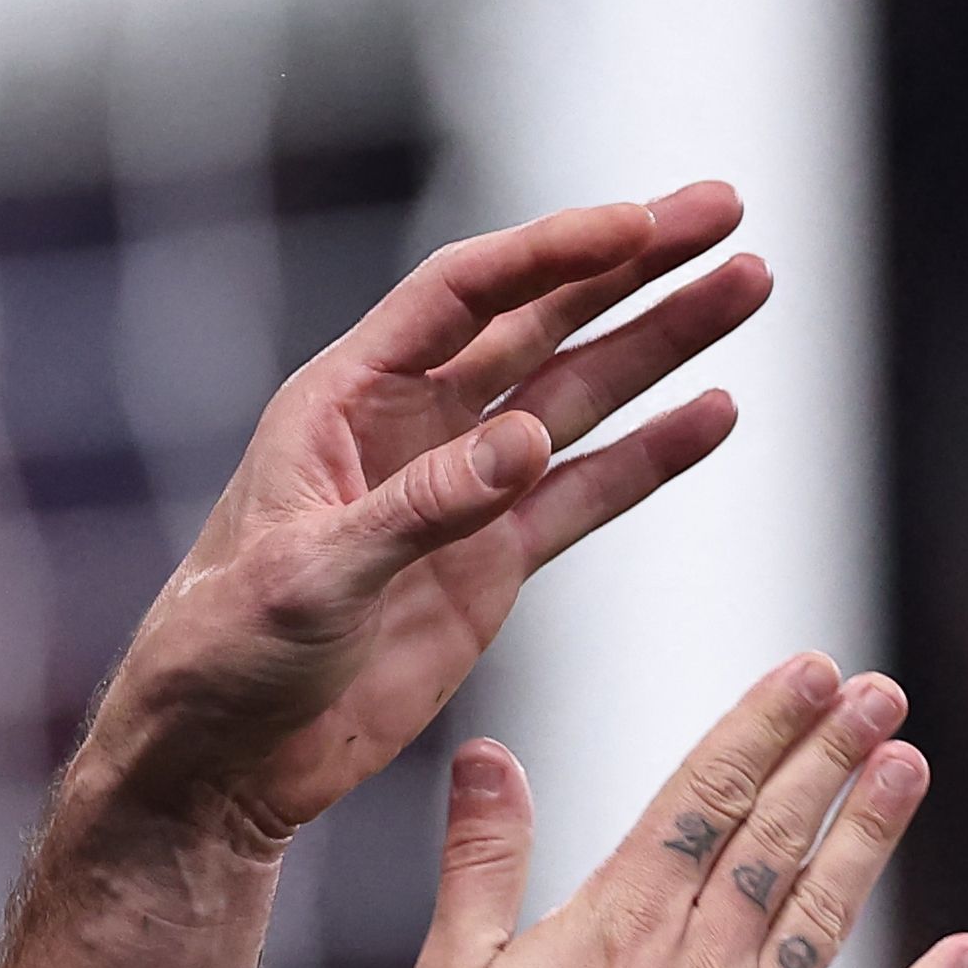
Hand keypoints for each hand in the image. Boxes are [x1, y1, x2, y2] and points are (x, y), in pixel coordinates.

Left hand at [90, 187, 769, 852]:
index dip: (551, 252)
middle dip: (630, 265)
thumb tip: (529, 440)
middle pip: (534, 321)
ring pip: (576, 395)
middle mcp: (405, 429)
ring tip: (750, 281)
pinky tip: (716, 410)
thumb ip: (421, 511)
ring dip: (660, 341)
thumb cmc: (222, 655)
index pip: (460, 296)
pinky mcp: (489, 562)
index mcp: (340, 404)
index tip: (641, 222)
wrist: (217, 758)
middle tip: (726, 209)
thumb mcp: (310, 581)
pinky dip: (651, 454)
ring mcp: (457, 493)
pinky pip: (585, 492)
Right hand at [408, 654, 967, 967]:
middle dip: (829, 756)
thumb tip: (487, 756)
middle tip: (879, 692)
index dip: (761, 728)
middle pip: (777, 836)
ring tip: (908, 767)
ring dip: (871, 837)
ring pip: (824, 911)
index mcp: (623, 922)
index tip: (809, 672)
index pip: (705, 796)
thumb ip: (481, 860)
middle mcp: (703, 960)